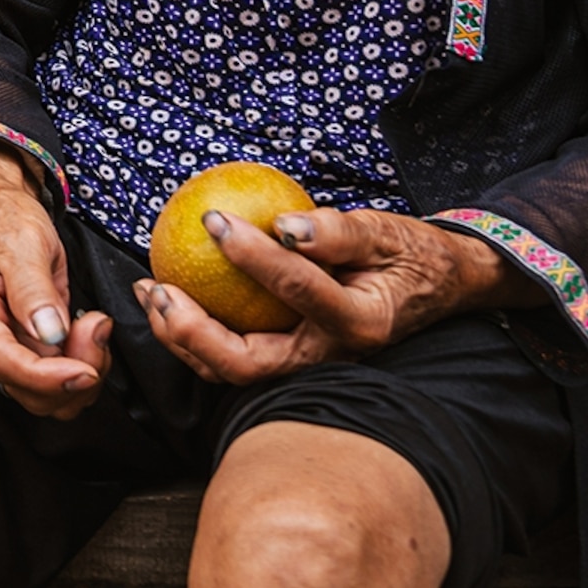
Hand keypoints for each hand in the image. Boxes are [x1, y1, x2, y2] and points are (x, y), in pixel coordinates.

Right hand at [0, 142, 110, 418]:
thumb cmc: (6, 220)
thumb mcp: (22, 240)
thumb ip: (32, 287)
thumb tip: (50, 333)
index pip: (1, 361)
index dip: (46, 377)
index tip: (87, 371)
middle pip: (23, 388)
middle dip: (71, 373)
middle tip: (99, 326)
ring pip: (41, 396)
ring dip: (80, 374)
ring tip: (95, 327)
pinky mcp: (18, 354)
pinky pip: (51, 384)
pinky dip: (80, 369)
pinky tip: (89, 336)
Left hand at [133, 206, 528, 382]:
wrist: (436, 286)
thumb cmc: (407, 254)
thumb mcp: (385, 233)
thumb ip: (339, 232)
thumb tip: (286, 224)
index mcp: (359, 323)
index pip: (299, 291)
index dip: (253, 256)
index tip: (215, 219)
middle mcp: (328, 357)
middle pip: (248, 364)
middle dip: (193, 333)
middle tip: (159, 288)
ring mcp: (306, 364)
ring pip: (231, 368)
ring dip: (181, 336)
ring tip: (150, 289)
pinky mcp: (288, 358)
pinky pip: (233, 351)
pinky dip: (194, 329)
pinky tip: (168, 289)